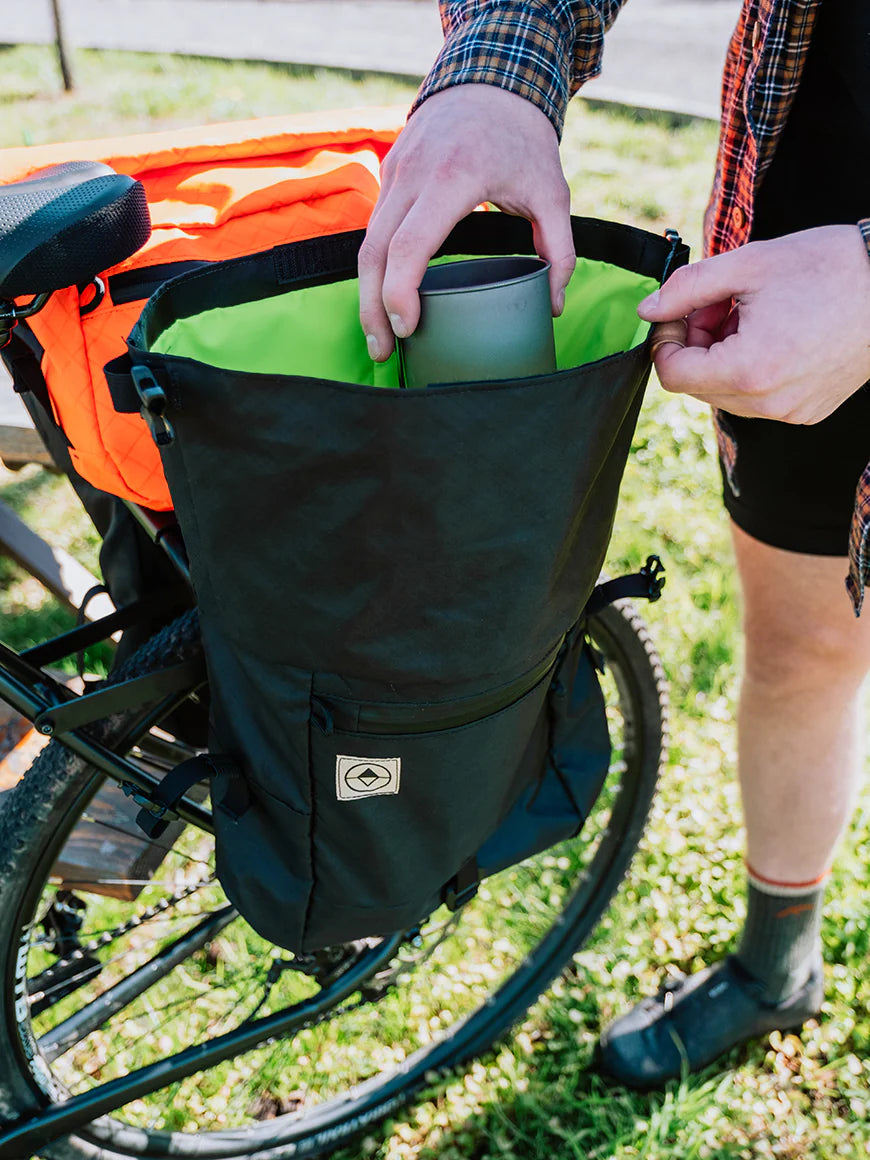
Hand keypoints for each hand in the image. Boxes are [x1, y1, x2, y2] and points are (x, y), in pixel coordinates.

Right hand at [358, 84, 575, 360]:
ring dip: (368, 291)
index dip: (399, 293)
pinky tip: (385, 294)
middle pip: (374, 252)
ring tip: (380, 332)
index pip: (408, 246)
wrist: (492, 75)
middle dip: (372, 308)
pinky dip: (375, 265)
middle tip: (383, 351)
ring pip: (366, 241)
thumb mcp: (552, 191)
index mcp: (452, 179)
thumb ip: (559, 250)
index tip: (407, 327)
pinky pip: (374, 225)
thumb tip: (553, 304)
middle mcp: (413, 175)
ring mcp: (395, 171)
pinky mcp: (389, 172)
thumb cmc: (523, 136)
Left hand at [639, 224, 869, 423]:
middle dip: (696, 344)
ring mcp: (790, 411)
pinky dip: (751, 369)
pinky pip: (757, 398)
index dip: (665, 339)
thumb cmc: (829, 266)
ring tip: (751, 315)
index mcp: (749, 369)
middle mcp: (768, 402)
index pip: (672, 374)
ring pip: (725, 393)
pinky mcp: (807, 412)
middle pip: (697, 385)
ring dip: (722, 356)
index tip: (680, 310)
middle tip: (720, 303)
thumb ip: (687, 289)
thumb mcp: (748, 263)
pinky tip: (775, 334)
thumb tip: (647, 311)